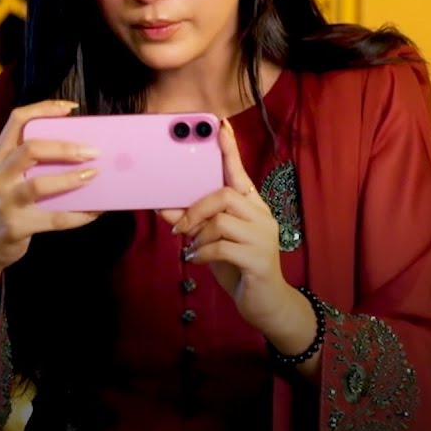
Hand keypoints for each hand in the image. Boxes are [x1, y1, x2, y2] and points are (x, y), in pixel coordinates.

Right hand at [0, 100, 101, 280]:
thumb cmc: (4, 204)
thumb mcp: (7, 177)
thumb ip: (31, 162)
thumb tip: (80, 149)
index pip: (17, 120)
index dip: (44, 108)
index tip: (70, 108)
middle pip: (31, 149)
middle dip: (65, 147)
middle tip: (93, 151)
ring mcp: (5, 202)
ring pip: (40, 185)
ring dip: (72, 179)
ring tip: (94, 176)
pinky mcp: (16, 227)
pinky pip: (54, 219)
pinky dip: (79, 215)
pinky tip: (96, 210)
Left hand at [158, 118, 290, 333]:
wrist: (266, 303)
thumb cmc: (238, 266)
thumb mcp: (212, 241)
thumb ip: (194, 223)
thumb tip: (164, 208)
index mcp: (253, 207)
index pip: (240, 173)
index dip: (230, 150)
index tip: (220, 126)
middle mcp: (262, 217)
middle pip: (226, 194)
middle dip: (197, 208)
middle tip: (181, 226)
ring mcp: (263, 237)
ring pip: (221, 220)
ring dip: (199, 235)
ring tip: (193, 248)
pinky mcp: (258, 259)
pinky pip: (222, 247)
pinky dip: (202, 252)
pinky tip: (197, 259)